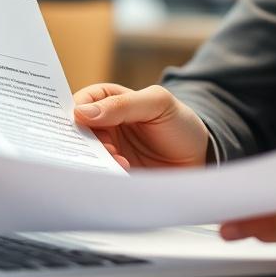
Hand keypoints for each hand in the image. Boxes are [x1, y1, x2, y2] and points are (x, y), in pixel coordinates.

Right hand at [72, 83, 210, 169]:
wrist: (200, 157)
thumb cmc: (179, 122)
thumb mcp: (157, 103)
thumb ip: (122, 104)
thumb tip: (82, 113)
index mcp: (107, 100)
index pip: (79, 103)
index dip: (75, 113)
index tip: (81, 124)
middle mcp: (101, 126)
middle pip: (76, 133)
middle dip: (85, 141)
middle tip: (106, 147)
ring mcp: (106, 151)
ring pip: (85, 156)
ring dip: (98, 159)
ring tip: (122, 161)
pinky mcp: (112, 173)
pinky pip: (99, 175)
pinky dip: (106, 175)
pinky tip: (125, 171)